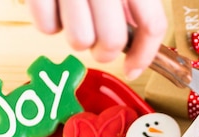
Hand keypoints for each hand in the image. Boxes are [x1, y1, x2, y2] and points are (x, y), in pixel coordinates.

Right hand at [25, 0, 166, 79]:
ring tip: (74, 18)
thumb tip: (137, 45)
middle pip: (113, 40)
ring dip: (77, 38)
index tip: (133, 69)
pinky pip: (47, 27)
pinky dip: (49, 24)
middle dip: (105, 53)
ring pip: (79, 40)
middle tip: (98, 45)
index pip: (152, 25)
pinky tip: (53, 6)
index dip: (144, 55)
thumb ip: (134, 4)